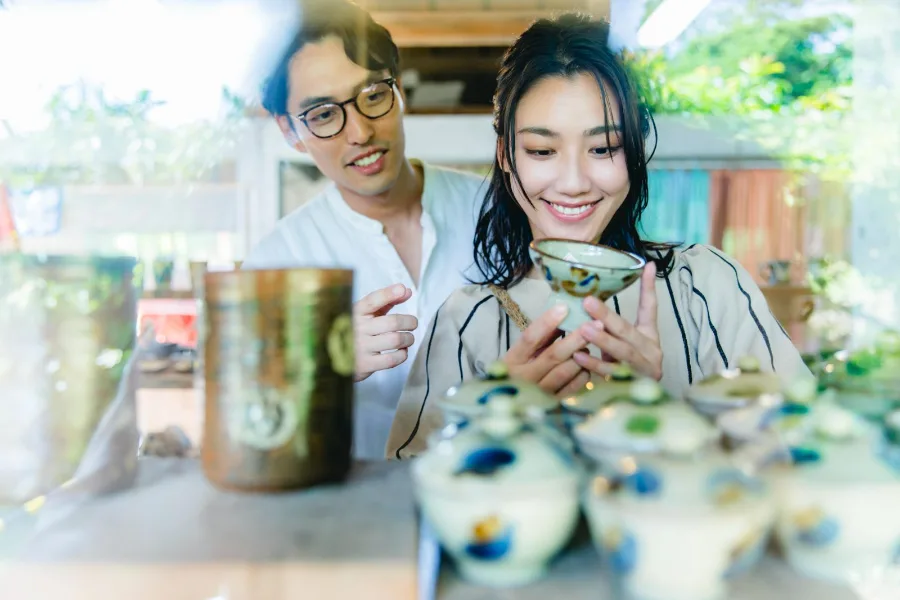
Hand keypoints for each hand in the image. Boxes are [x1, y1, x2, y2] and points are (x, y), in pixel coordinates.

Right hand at [353, 284, 417, 382]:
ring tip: (408, 338)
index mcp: (355, 312)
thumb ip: (386, 301)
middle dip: (409, 322)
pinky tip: (400, 351)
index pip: (372, 300)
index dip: (388, 294)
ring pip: (395, 340)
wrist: (332, 358)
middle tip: (413, 323)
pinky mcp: (365, 365)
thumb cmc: (356, 331)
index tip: (402, 289)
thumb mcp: (366, 313)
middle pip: (392, 322)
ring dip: (408, 339)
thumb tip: (406, 291)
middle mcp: (357, 328)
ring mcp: (360, 347)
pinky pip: (392, 359)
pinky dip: (402, 354)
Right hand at [503, 304, 591, 396]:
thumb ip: (539, 338)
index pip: (530, 338)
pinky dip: (582, 375)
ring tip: (588, 345)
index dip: (547, 322)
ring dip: (580, 356)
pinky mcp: (551, 404)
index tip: (564, 307)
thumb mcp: (521, 353)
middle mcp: (524, 377)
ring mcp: (538, 393)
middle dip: (576, 338)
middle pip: (552, 355)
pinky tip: (587, 366)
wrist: (509, 403)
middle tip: (596, 323)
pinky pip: (571, 388)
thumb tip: (562, 315)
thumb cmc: (517, 371)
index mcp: (512, 360)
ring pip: (564, 372)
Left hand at [574, 262, 662, 380]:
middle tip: (589, 302)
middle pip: (628, 331)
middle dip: (608, 316)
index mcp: (649, 337)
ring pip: (623, 352)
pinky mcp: (631, 386)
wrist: (642, 405)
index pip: (651, 308)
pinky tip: (578, 356)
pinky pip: (611, 374)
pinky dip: (594, 365)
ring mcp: (642, 370)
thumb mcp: (624, 344)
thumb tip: (590, 299)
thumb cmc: (626, 367)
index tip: (647, 265)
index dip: (649, 287)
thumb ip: (614, 326)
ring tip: (584, 328)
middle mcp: (650, 352)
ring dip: (603, 340)